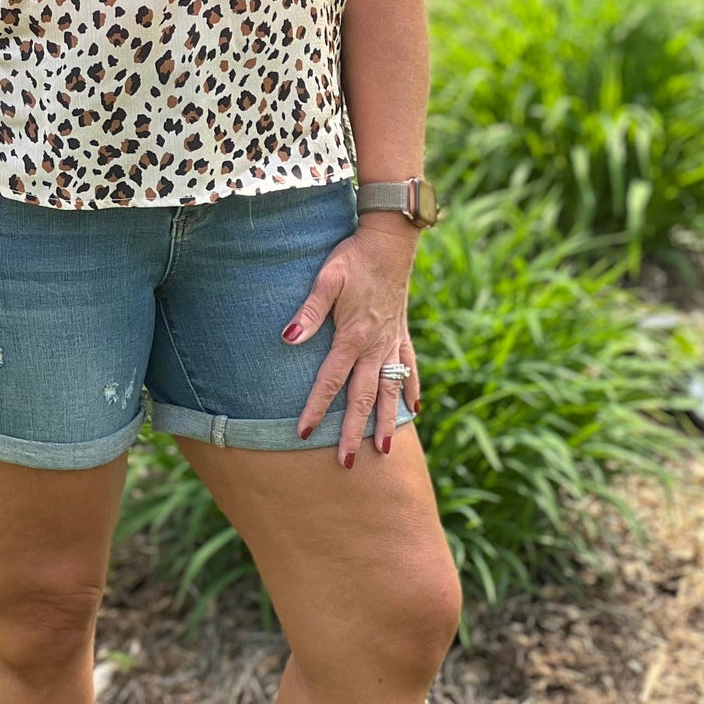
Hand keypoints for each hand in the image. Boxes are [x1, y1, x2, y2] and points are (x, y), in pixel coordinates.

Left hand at [281, 220, 420, 464]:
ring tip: (384, 452)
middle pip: (364, 397)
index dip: (317, 408)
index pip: (331, 381)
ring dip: (387, 421)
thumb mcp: (326, 278)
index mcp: (353, 336)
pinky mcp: (402, 332)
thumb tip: (287, 339)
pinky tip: (415, 409)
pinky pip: (410, 367)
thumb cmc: (353, 257)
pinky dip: (413, 389)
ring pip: (391, 390)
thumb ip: (308, 312)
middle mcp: (376, 345)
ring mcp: (393, 341)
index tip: (305, 434)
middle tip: (347, 463)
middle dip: (354, 431)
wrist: (390, 240)